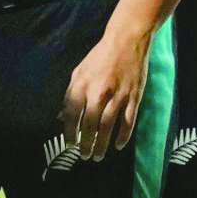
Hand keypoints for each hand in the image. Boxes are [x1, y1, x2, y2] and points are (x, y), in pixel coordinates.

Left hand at [62, 27, 150, 161]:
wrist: (126, 41)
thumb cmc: (100, 56)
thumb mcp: (79, 71)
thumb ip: (71, 93)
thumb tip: (62, 115)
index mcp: (82, 84)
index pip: (72, 114)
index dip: (70, 132)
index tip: (70, 144)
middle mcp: (99, 92)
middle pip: (90, 125)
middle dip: (86, 143)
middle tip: (85, 155)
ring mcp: (118, 96)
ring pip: (108, 127)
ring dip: (102, 144)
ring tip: (97, 156)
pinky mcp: (134, 97)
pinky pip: (128, 121)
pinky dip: (123, 136)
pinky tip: (118, 145)